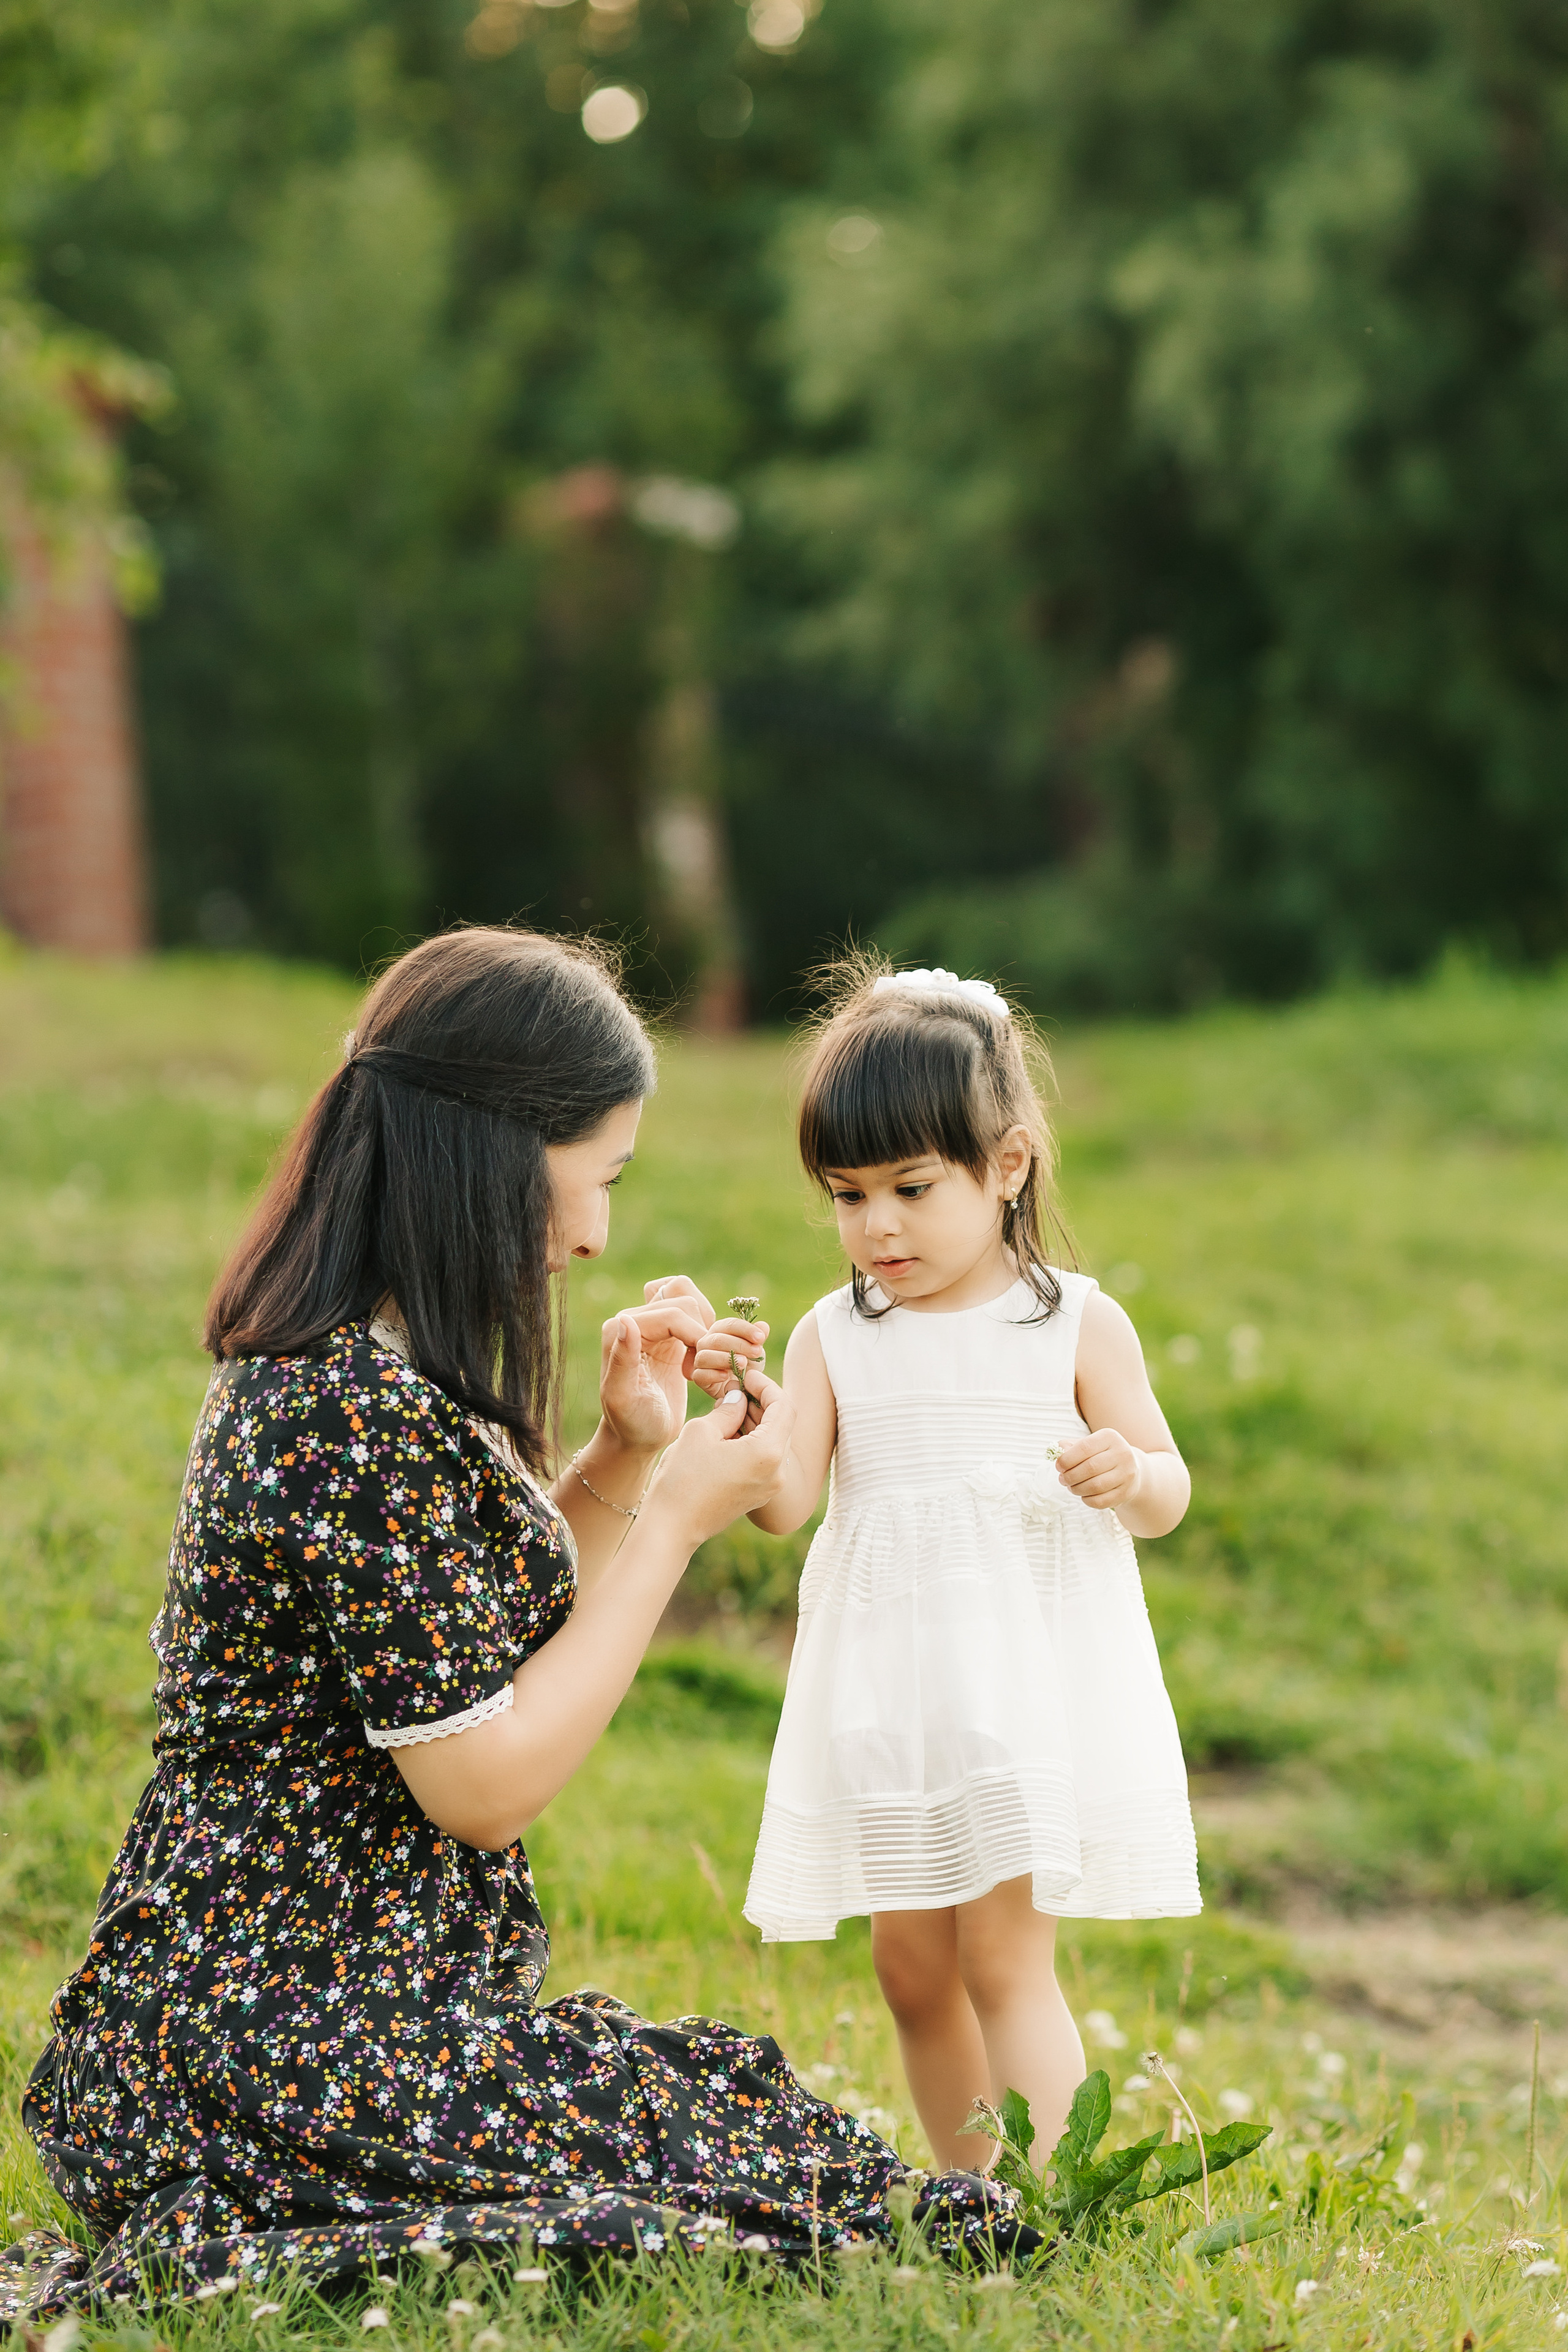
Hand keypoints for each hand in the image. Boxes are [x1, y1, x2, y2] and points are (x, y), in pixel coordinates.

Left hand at [598, 1277, 715, 1453]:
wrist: (638, 1435)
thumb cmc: (631, 1423)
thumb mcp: (623, 1398)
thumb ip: (623, 1359)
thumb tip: (625, 1319)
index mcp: (619, 1329)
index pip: (672, 1313)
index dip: (696, 1335)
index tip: (700, 1367)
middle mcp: (634, 1319)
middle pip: (685, 1301)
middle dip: (701, 1332)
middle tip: (695, 1369)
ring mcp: (652, 1324)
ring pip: (691, 1301)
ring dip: (705, 1328)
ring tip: (696, 1363)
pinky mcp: (668, 1333)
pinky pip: (695, 1313)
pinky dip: (706, 1331)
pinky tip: (699, 1361)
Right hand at [644, 1374, 794, 1547]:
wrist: (672, 1528)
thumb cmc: (682, 1478)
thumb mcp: (701, 1431)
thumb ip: (728, 1409)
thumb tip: (739, 1398)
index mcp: (769, 1452)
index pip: (784, 1406)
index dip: (765, 1385)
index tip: (744, 1376)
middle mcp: (778, 1472)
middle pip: (781, 1424)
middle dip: (760, 1402)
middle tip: (734, 1388)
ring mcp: (770, 1486)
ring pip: (772, 1441)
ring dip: (754, 1421)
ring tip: (726, 1408)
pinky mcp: (758, 1495)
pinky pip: (763, 1459)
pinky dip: (751, 1440)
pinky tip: (726, 1432)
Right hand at [691, 1315, 769, 1428]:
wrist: (742, 1393)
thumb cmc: (749, 1369)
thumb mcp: (756, 1353)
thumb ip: (757, 1339)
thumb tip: (763, 1326)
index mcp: (720, 1331)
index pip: (729, 1325)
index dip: (745, 1328)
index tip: (761, 1338)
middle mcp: (707, 1343)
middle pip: (716, 1338)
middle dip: (738, 1343)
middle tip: (756, 1352)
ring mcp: (700, 1361)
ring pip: (704, 1355)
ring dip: (725, 1358)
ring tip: (744, 1364)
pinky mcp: (699, 1379)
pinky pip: (700, 1375)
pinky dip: (713, 1374)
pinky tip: (728, 1377)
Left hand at [1055, 1427, 1142, 1511]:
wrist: (1129, 1470)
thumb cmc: (1101, 1456)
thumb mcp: (1088, 1445)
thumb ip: (1069, 1447)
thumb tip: (1056, 1454)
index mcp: (1110, 1437)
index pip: (1085, 1447)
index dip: (1067, 1459)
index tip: (1058, 1467)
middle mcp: (1122, 1453)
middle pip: (1090, 1468)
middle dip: (1070, 1476)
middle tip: (1063, 1480)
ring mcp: (1127, 1474)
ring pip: (1096, 1486)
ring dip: (1077, 1489)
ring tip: (1071, 1487)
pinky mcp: (1126, 1492)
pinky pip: (1101, 1501)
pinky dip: (1087, 1500)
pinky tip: (1083, 1495)